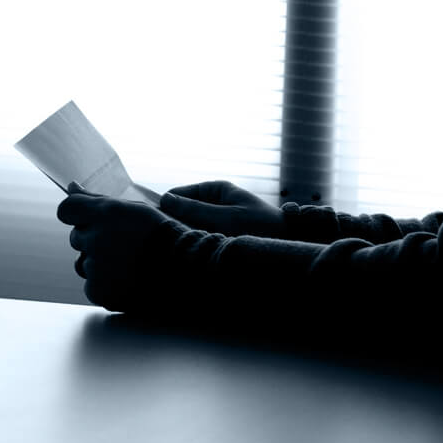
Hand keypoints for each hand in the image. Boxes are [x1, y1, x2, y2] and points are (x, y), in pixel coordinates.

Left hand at [57, 183, 172, 310]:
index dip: (78, 215)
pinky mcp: (99, 292)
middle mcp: (97, 239)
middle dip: (94, 240)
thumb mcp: (136, 209)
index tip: (92, 222)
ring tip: (129, 266)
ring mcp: (97, 267)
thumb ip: (98, 199)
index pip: (67, 209)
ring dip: (99, 264)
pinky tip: (128, 281)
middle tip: (125, 246)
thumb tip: (71, 186)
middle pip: (77, 237)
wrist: (191, 272)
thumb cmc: (167, 236)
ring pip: (84, 264)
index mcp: (106, 213)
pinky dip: (105, 286)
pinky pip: (91, 287)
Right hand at [156, 179, 284, 237]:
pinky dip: (198, 244)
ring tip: (185, 247)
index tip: (153, 220)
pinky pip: (202, 238)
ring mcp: (219, 219)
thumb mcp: (225, 217)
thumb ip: (194, 209)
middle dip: (177, 222)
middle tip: (169, 238)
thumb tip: (165, 199)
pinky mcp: (223, 236)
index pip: (180, 193)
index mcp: (217, 189)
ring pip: (192, 226)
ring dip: (188, 236)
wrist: (289, 243)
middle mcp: (217, 202)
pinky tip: (195, 253)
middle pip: (185, 210)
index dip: (167, 205)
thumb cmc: (260, 228)